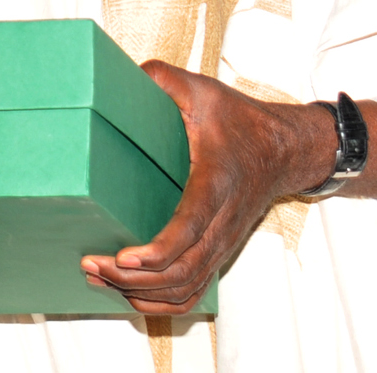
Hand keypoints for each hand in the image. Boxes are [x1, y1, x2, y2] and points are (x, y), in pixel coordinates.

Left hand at [81, 61, 336, 313]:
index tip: (125, 256)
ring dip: (142, 293)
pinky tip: (129, 293)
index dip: (160, 250)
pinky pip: (194, 291)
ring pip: (186, 287)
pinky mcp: (218, 252)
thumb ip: (163, 79)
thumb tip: (126, 74)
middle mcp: (222, 221)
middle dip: (133, 277)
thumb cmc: (239, 120)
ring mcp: (222, 242)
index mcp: (216, 182)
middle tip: (91, 264)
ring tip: (99, 277)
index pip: (192, 227)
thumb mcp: (203, 90)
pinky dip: (163, 302)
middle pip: (183, 270)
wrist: (285, 150)